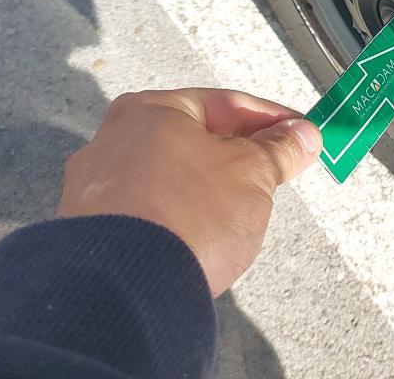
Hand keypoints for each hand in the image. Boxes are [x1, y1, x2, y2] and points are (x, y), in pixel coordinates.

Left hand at [57, 88, 321, 296]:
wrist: (130, 289)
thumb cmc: (186, 215)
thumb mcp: (252, 172)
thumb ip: (279, 149)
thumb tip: (301, 136)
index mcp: (150, 110)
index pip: (225, 104)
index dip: (271, 119)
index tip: (298, 133)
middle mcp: (113, 139)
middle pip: (193, 138)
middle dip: (238, 154)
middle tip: (275, 169)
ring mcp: (95, 187)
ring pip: (169, 176)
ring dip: (207, 187)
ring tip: (239, 211)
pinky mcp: (92, 231)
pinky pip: (148, 211)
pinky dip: (178, 216)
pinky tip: (201, 235)